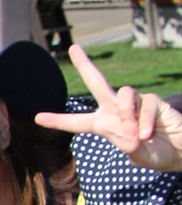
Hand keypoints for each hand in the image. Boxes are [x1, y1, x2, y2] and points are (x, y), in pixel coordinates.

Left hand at [36, 45, 181, 171]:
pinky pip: (145, 105)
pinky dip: (145, 121)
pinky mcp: (152, 100)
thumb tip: (130, 133)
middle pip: (98, 83)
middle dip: (86, 65)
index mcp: (104, 126)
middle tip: (74, 48)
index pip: (78, 123)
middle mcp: (116, 110)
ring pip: (123, 94)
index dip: (59, 120)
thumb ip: (132, 147)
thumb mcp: (139, 157)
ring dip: (127, 115)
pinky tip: (148, 133)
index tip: (38, 118)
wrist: (179, 150)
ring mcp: (134, 103)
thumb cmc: (155, 154)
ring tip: (138, 135)